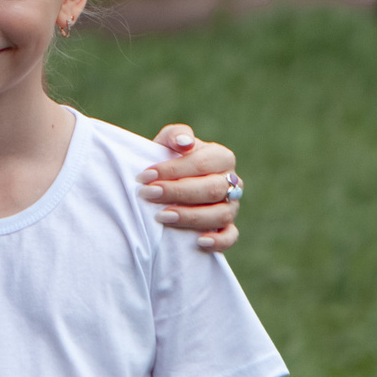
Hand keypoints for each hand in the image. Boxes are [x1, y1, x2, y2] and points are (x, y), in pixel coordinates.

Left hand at [141, 125, 241, 251]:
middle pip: (212, 189)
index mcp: (221, 157)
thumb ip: (175, 135)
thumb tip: (184, 142)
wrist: (165, 186)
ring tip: (162, 217)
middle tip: (148, 194)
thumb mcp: (167, 144)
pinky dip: (218, 240)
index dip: (173, 170)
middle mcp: (231, 182)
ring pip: (221, 214)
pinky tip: (199, 241)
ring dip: (190, 216)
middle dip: (177, 192)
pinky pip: (231, 236)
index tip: (144, 177)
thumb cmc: (167, 162)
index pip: (202, 164)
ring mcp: (231, 206)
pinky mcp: (228, 228)